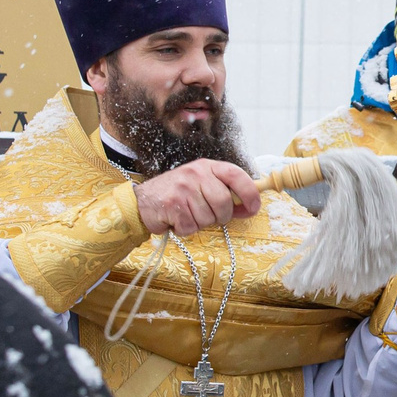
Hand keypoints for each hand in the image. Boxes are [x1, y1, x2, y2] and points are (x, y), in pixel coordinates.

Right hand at [135, 161, 262, 236]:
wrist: (142, 200)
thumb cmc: (178, 194)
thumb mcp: (202, 184)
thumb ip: (224, 192)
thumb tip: (249, 206)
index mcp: (208, 167)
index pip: (236, 174)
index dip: (250, 192)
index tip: (255, 207)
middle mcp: (196, 174)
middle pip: (224, 203)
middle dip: (220, 217)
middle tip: (206, 216)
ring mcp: (183, 188)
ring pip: (208, 218)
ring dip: (200, 223)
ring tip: (187, 215)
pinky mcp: (172, 204)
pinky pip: (191, 227)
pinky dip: (185, 229)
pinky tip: (177, 220)